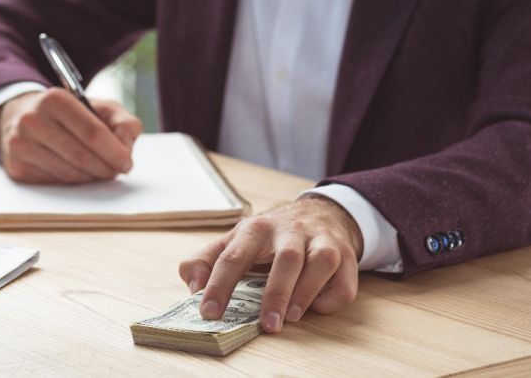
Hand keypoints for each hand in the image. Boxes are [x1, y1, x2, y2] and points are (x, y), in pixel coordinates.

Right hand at [0, 88, 142, 183]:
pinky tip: (77, 172)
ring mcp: (20, 145)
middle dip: (106, 168)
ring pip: (69, 174)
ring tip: (99, 171)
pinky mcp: (16, 167)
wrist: (20, 117)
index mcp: (54, 99)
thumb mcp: (99, 107)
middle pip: (81, 157)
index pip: (93, 133)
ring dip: (91, 177)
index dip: (115, 152)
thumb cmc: (68, 114)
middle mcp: (32, 120)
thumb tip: (126, 148)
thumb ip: (123, 122)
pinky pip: (55, 183)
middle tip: (116, 171)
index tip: (127, 163)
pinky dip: (72, 182)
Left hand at [178, 196, 363, 332]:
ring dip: (306, 292)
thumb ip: (204, 261)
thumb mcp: (233, 241)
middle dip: (275, 293)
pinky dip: (332, 297)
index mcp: (255, 228)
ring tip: (290, 317)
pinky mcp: (345, 255)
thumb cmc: (268, 237)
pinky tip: (317, 308)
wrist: (317, 214)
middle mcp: (289, 230)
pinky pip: (345, 280)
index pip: (233, 256)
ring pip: (321, 262)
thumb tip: (194, 286)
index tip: (209, 312)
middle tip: (266, 325)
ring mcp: (321, 240)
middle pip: (285, 258)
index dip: (219, 286)